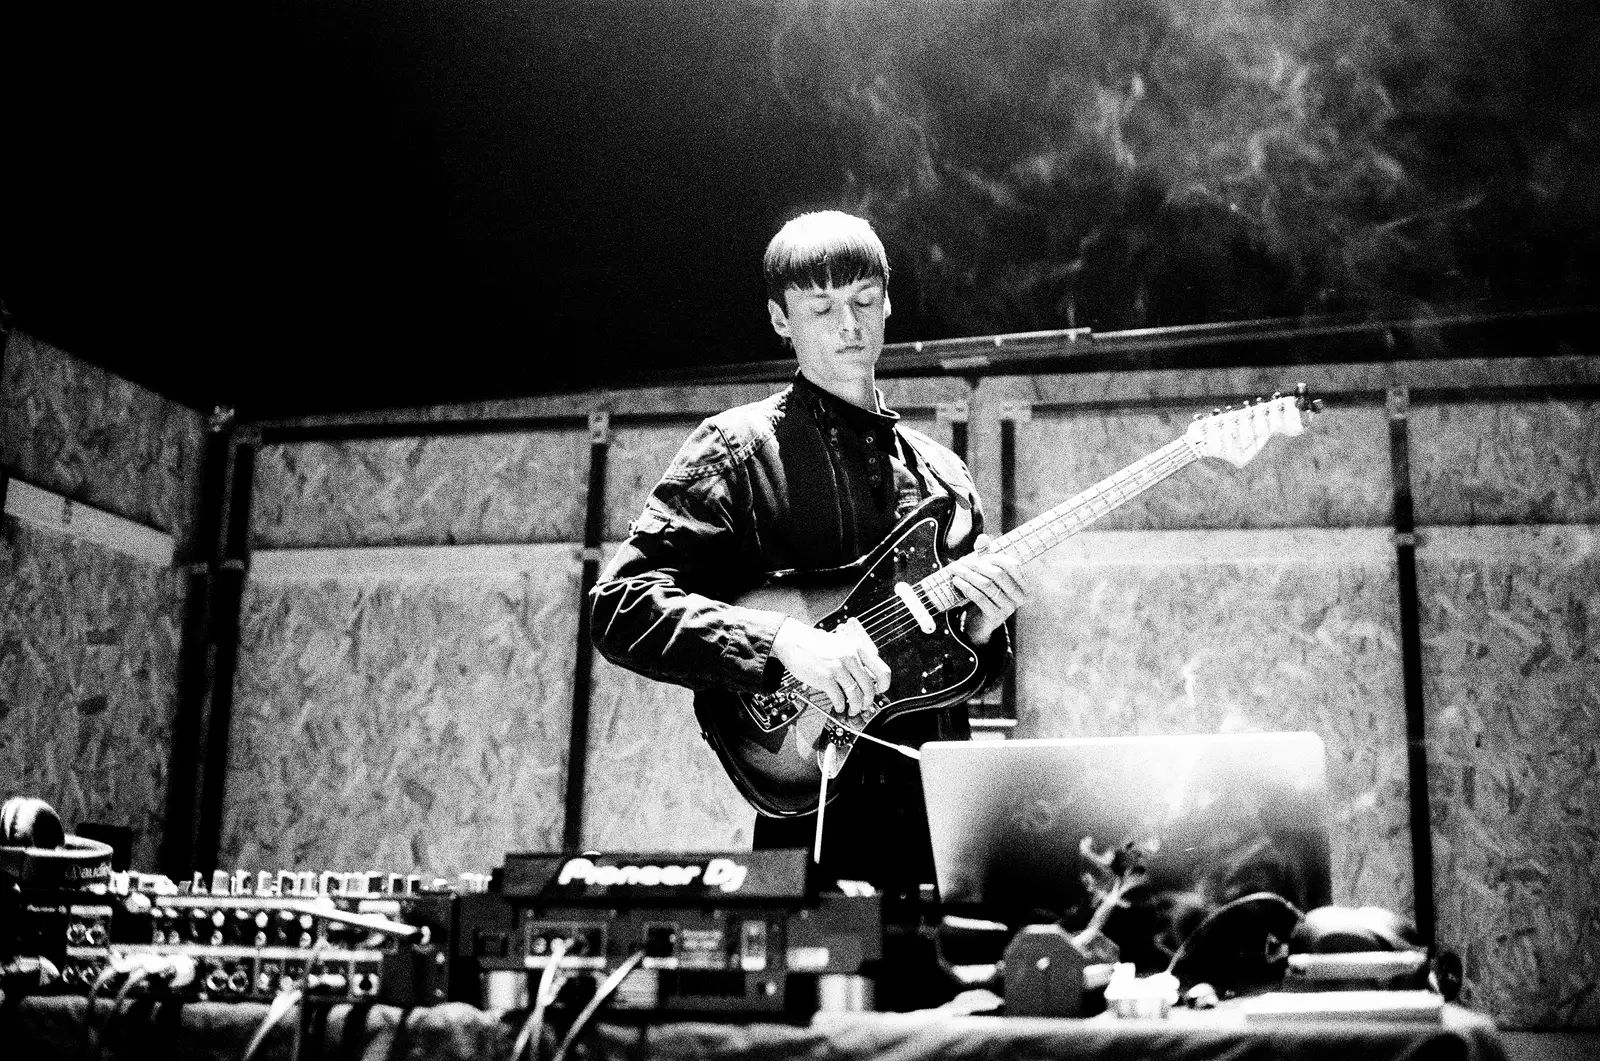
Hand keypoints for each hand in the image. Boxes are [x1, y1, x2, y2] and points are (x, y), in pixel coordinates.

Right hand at [771, 616, 890, 715]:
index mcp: (857, 649)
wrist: (794, 640)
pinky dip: (840, 706)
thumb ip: (855, 658)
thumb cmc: (816, 644)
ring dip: (855, 707)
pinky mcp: (825, 678)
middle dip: (868, 701)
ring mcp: (838, 668)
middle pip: (870, 687)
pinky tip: (838, 706)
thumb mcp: (842, 645)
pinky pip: (839, 698)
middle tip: (864, 705)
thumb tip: (867, 678)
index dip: (884, 686)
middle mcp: (850, 657)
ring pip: (856, 696)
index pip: (882, 671)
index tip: (879, 691)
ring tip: (851, 709)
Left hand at [948, 534, 1027, 644]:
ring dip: (968, 575)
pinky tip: (956, 582)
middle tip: (959, 562)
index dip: (995, 558)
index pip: (1013, 565)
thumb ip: (985, 555)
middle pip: (998, 574)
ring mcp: (1009, 608)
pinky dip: (966, 587)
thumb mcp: (986, 573)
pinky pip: (980, 598)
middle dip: (977, 566)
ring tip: (955, 570)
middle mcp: (1020, 597)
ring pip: (987, 586)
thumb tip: (982, 538)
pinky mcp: (996, 617)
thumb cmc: (985, 593)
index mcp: (1023, 584)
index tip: (977, 556)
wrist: (979, 622)